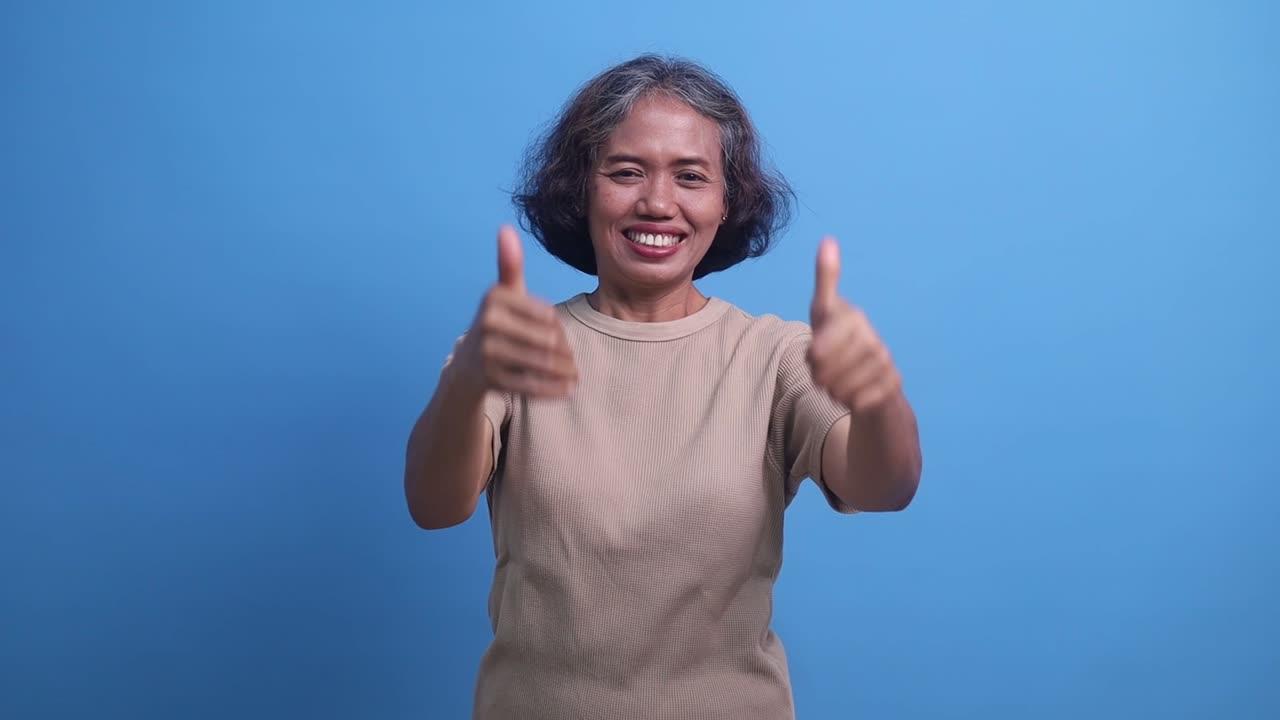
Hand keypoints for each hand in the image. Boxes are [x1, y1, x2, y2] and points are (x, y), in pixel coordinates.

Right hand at [454, 226, 577, 397]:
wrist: (466, 366)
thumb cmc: (495, 324)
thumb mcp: (502, 294)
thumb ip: (509, 265)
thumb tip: (505, 228)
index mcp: (494, 297)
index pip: (548, 314)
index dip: (560, 327)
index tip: (562, 336)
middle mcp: (486, 322)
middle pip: (546, 339)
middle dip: (565, 353)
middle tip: (574, 362)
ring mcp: (486, 352)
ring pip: (541, 363)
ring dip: (564, 372)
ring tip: (575, 375)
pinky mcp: (489, 379)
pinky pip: (531, 385)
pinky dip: (554, 389)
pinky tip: (568, 389)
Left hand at [807, 237, 902, 414]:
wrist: (870, 381)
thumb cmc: (839, 341)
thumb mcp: (824, 312)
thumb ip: (826, 280)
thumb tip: (829, 239)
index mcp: (853, 317)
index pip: (835, 328)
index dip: (821, 347)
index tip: (810, 357)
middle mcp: (873, 337)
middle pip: (834, 361)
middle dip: (820, 372)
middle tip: (818, 375)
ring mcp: (885, 361)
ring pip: (846, 382)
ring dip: (833, 388)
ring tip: (833, 384)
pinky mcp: (893, 384)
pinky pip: (862, 399)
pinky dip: (850, 401)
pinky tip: (850, 395)